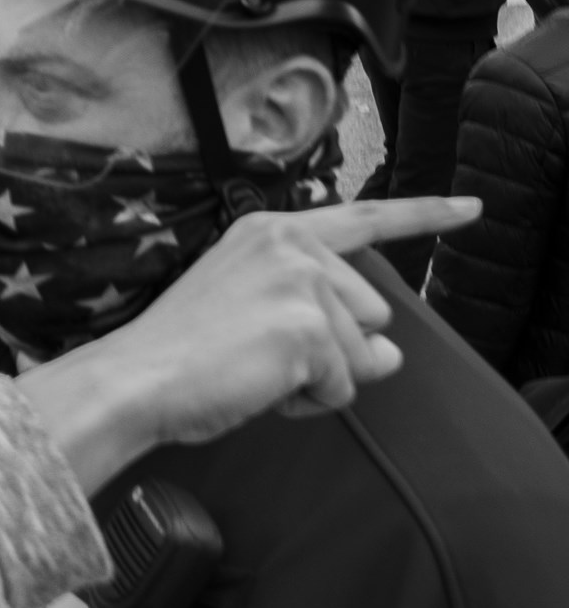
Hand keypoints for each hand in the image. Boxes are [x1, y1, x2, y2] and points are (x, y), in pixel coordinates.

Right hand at [16, 197, 481, 493]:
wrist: (136, 379)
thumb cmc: (182, 352)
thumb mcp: (256, 314)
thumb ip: (326, 319)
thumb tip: (393, 355)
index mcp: (271, 231)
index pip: (363, 219)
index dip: (425, 215)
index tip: (471, 206)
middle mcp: (291, 244)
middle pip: (371, 313)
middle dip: (332, 349)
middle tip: (259, 355)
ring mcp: (301, 282)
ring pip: (365, 353)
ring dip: (322, 377)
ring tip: (256, 371)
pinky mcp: (307, 326)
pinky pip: (344, 386)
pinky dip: (308, 401)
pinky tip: (260, 388)